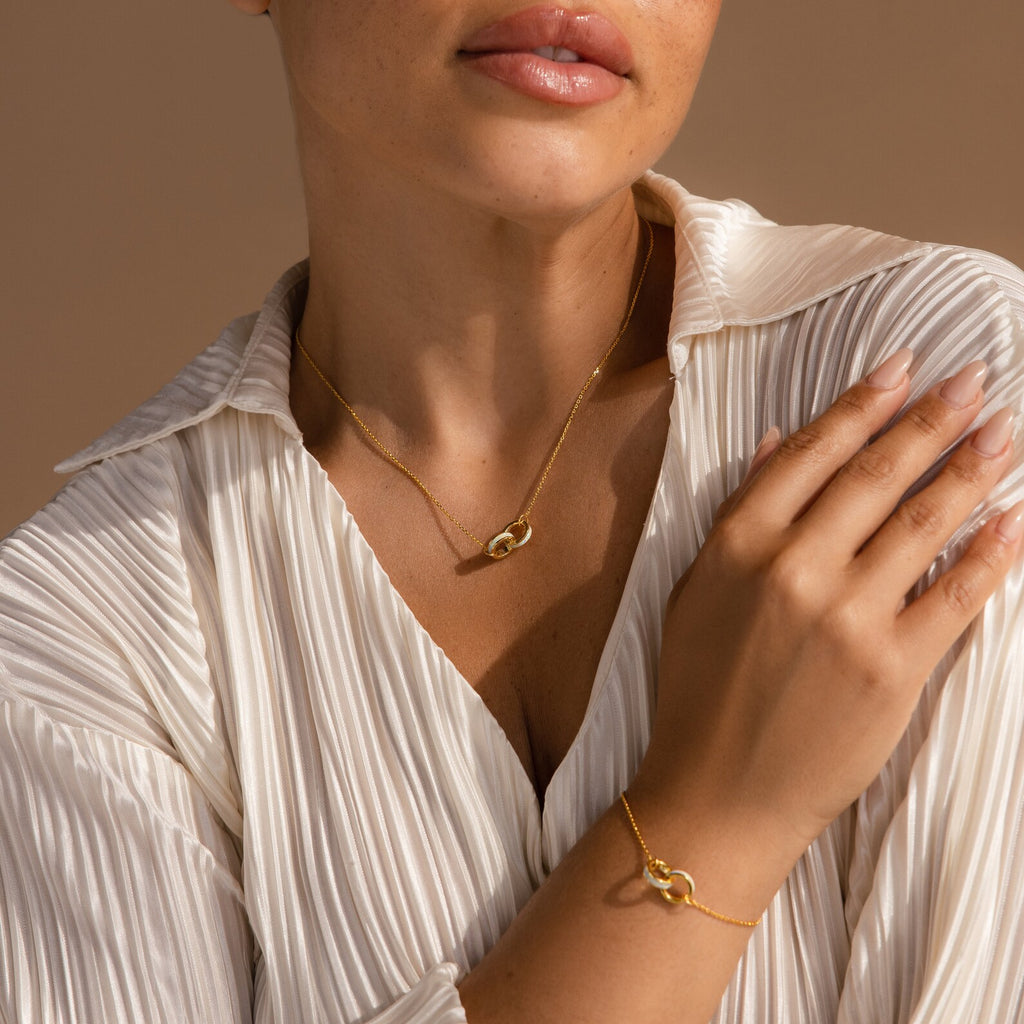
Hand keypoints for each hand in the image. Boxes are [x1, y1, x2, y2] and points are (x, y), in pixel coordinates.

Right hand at [643, 350, 1022, 857]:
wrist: (716, 791)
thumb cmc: (697, 690)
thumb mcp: (694, 590)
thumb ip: (736, 512)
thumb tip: (773, 441)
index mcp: (739, 543)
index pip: (812, 453)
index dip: (864, 403)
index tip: (906, 365)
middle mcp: (793, 567)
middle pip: (878, 476)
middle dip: (934, 420)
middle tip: (976, 380)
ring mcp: (847, 616)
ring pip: (925, 522)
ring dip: (974, 468)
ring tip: (1007, 432)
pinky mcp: (893, 668)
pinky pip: (956, 594)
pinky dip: (993, 550)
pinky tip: (1017, 517)